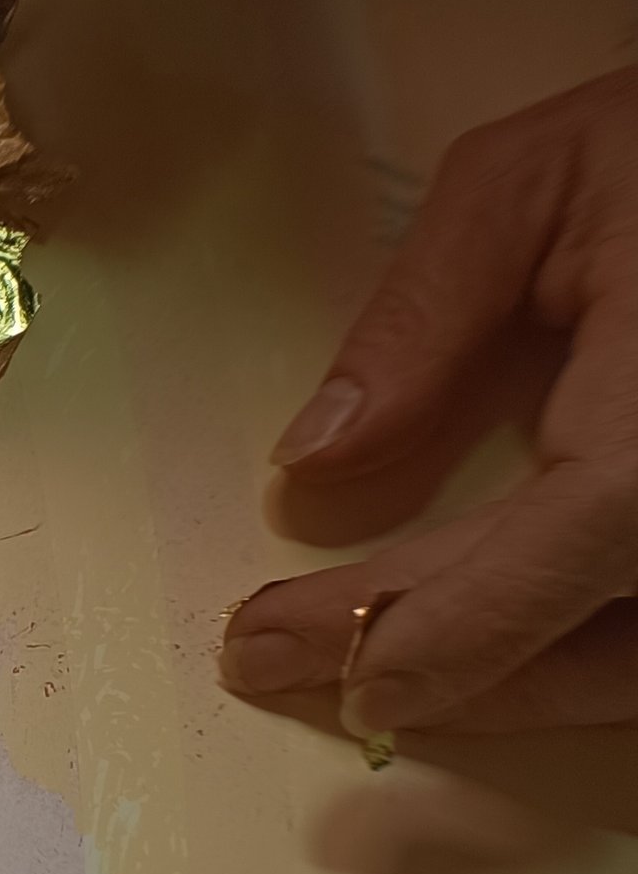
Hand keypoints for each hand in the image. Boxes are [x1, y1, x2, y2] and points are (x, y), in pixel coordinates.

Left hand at [223, 70, 637, 731]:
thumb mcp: (530, 185)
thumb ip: (420, 321)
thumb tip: (310, 458)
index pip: (567, 553)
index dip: (442, 631)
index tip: (300, 656)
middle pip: (601, 647)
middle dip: (431, 672)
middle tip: (272, 658)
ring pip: (636, 672)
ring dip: (505, 688)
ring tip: (355, 661)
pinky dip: (571, 655)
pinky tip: (471, 643)